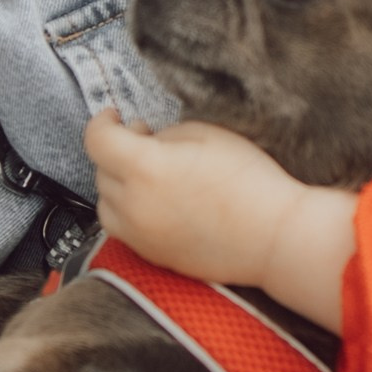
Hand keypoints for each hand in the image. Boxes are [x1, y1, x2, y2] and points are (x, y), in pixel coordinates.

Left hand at [84, 112, 355, 322]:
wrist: (274, 236)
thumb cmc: (249, 180)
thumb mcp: (207, 134)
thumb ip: (165, 135)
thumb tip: (146, 142)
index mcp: (145, 167)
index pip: (97, 140)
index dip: (102, 122)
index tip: (114, 116)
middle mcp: (133, 204)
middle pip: (101, 170)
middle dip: (118, 150)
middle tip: (146, 138)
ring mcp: (139, 235)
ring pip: (106, 202)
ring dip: (119, 183)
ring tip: (150, 174)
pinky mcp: (151, 255)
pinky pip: (121, 228)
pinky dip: (128, 210)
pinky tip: (157, 201)